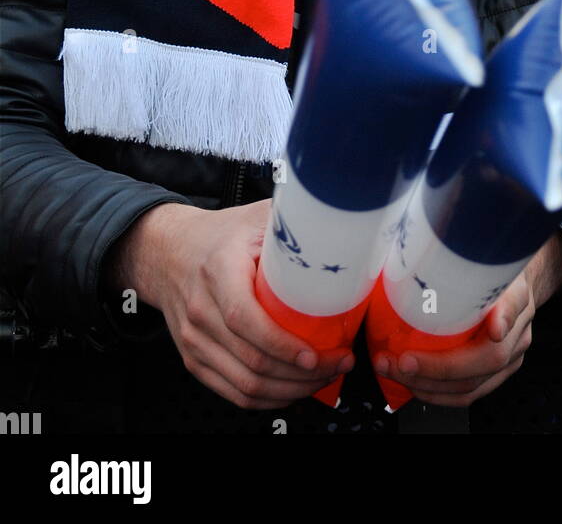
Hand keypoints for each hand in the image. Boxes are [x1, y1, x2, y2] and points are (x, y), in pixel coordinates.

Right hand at [111, 202, 353, 410]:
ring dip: (291, 390)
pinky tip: (292, 389)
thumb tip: (337, 224)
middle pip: (252, 361)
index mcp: (218, 271)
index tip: (316, 353)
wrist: (168, 252)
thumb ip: (291, 220)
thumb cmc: (217, 236)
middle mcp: (201, 310)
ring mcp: (195, 340)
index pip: (245, 319)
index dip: (282, 344)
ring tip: (324, 376)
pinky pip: (232, 393)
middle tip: (338, 363)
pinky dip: (267, 399)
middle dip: (302, 373)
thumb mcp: (254, 217)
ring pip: (245, 385)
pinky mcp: (194, 359)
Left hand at [372, 233, 561, 408]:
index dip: (503, 317)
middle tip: (402, 359)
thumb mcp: (480, 249)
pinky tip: (413, 385)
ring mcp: (512, 354)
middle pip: (489, 358)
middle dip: (439, 367)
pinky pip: (471, 392)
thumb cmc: (491, 263)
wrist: (519, 279)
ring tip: (396, 372)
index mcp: (516, 291)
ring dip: (430, 386)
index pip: (513, 304)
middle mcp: (518, 328)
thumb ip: (460, 247)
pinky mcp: (499, 372)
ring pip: (476, 384)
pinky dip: (438, 394)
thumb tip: (415, 240)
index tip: (493, 328)